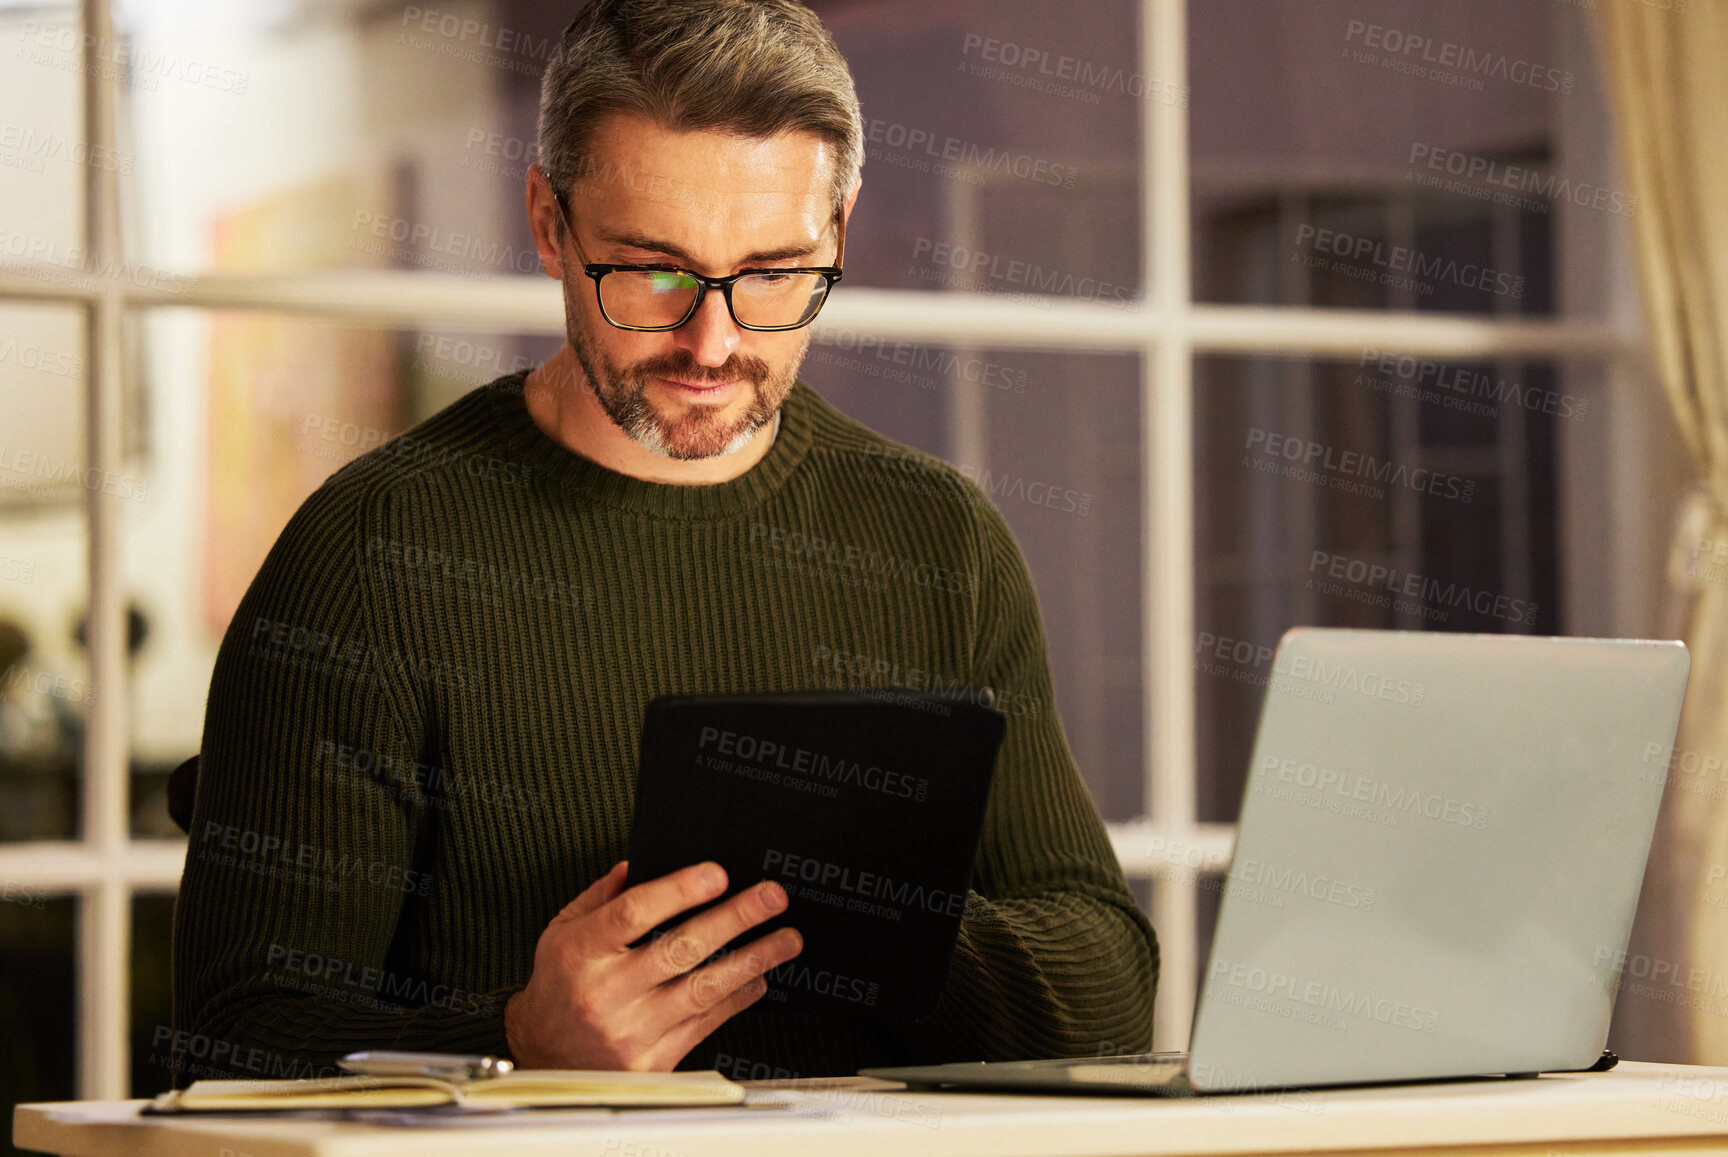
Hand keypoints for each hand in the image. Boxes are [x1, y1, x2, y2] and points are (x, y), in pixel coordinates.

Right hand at [503, 860, 801, 1070]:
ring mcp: (630, 1031)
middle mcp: (604, 994)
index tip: (717, 874)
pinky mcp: (652, 1062)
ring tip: (786, 938)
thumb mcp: (562, 932)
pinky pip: (706, 1023)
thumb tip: (639, 865)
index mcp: (579, 954)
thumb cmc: (558, 986)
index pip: (632, 914)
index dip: (678, 891)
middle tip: (771, 896)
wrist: (543, 1056)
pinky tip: (759, 977)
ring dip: (752, 959)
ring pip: (703, 990)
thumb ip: (601, 897)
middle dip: (734, 918)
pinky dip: (738, 998)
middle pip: (679, 949)